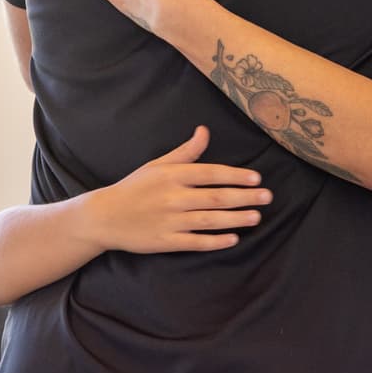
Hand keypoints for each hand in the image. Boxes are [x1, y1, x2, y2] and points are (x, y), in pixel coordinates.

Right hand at [78, 126, 271, 254]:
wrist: (104, 216)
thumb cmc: (135, 187)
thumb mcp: (158, 164)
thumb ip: (186, 151)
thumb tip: (205, 130)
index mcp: (172, 175)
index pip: (210, 173)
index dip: (235, 175)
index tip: (257, 178)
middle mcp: (173, 197)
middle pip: (215, 197)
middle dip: (244, 197)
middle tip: (267, 197)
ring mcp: (170, 221)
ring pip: (209, 220)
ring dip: (235, 218)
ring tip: (256, 217)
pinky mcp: (165, 242)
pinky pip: (195, 242)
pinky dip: (215, 241)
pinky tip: (233, 239)